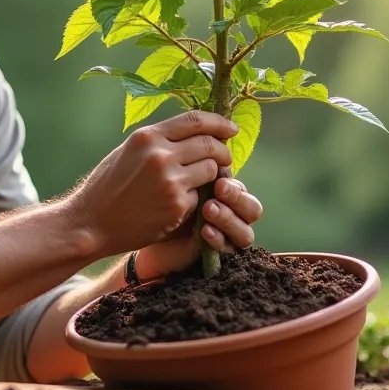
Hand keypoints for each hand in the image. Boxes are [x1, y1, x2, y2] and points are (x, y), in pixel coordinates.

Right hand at [63, 111, 236, 258]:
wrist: (91, 222)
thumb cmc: (107, 186)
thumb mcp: (129, 150)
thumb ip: (159, 140)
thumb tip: (195, 133)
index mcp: (147, 136)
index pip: (195, 120)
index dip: (219, 122)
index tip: (231, 128)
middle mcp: (160, 155)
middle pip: (209, 144)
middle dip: (222, 151)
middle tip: (223, 158)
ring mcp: (170, 181)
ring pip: (211, 170)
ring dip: (213, 175)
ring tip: (202, 181)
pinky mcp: (177, 206)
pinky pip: (201, 195)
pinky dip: (197, 198)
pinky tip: (182, 202)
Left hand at [133, 173, 263, 279]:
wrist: (136, 227)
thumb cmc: (152, 195)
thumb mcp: (171, 173)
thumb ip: (192, 160)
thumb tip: (209, 140)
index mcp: (223, 190)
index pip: (241, 185)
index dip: (234, 178)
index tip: (219, 169)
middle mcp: (229, 212)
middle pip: (252, 206)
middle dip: (236, 196)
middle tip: (219, 188)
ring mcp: (224, 233)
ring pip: (245, 231)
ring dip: (228, 216)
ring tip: (208, 209)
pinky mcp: (216, 250)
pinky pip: (229, 246)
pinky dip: (219, 237)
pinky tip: (204, 230)